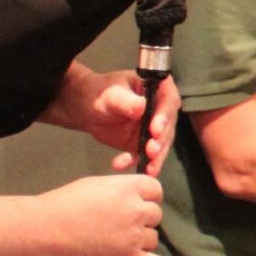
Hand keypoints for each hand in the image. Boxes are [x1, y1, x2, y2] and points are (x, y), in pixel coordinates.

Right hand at [44, 173, 182, 255]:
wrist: (49, 228)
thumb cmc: (68, 203)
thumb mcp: (99, 184)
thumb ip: (122, 190)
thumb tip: (136, 198)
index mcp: (130, 188)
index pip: (156, 191)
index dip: (146, 197)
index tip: (134, 202)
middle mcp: (136, 210)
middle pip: (155, 215)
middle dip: (141, 218)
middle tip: (117, 222)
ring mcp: (133, 236)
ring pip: (152, 238)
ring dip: (140, 240)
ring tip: (115, 239)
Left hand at [46, 66, 181, 173]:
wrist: (87, 108)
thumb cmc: (100, 93)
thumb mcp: (110, 95)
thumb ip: (125, 101)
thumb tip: (141, 106)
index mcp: (158, 88)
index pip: (168, 101)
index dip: (164, 116)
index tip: (155, 130)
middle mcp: (160, 108)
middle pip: (167, 126)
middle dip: (161, 141)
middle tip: (152, 151)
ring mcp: (154, 127)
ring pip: (160, 144)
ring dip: (155, 157)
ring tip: (148, 168)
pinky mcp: (144, 142)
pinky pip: (144, 155)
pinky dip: (135, 162)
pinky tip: (121, 165)